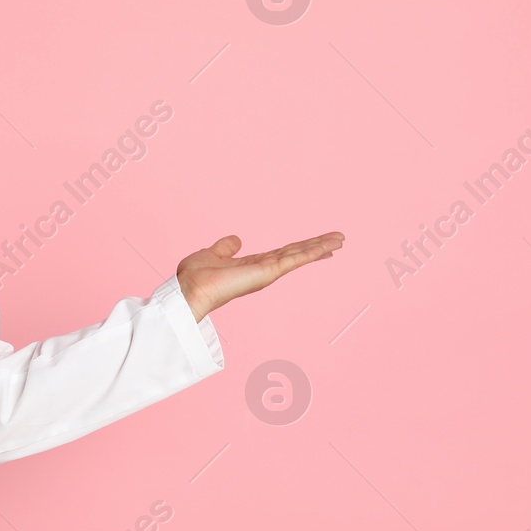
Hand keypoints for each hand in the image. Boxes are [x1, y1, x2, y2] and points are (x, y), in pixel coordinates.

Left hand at [176, 232, 342, 321]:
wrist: (190, 291)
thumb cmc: (195, 277)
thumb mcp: (212, 254)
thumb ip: (226, 247)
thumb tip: (236, 240)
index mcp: (253, 265)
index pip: (283, 253)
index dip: (301, 247)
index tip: (318, 243)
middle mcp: (264, 269)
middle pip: (297, 253)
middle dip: (318, 246)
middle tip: (339, 239)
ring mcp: (268, 272)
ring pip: (300, 255)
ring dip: (321, 247)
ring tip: (341, 240)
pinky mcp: (268, 272)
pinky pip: (294, 259)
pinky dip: (312, 252)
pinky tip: (327, 247)